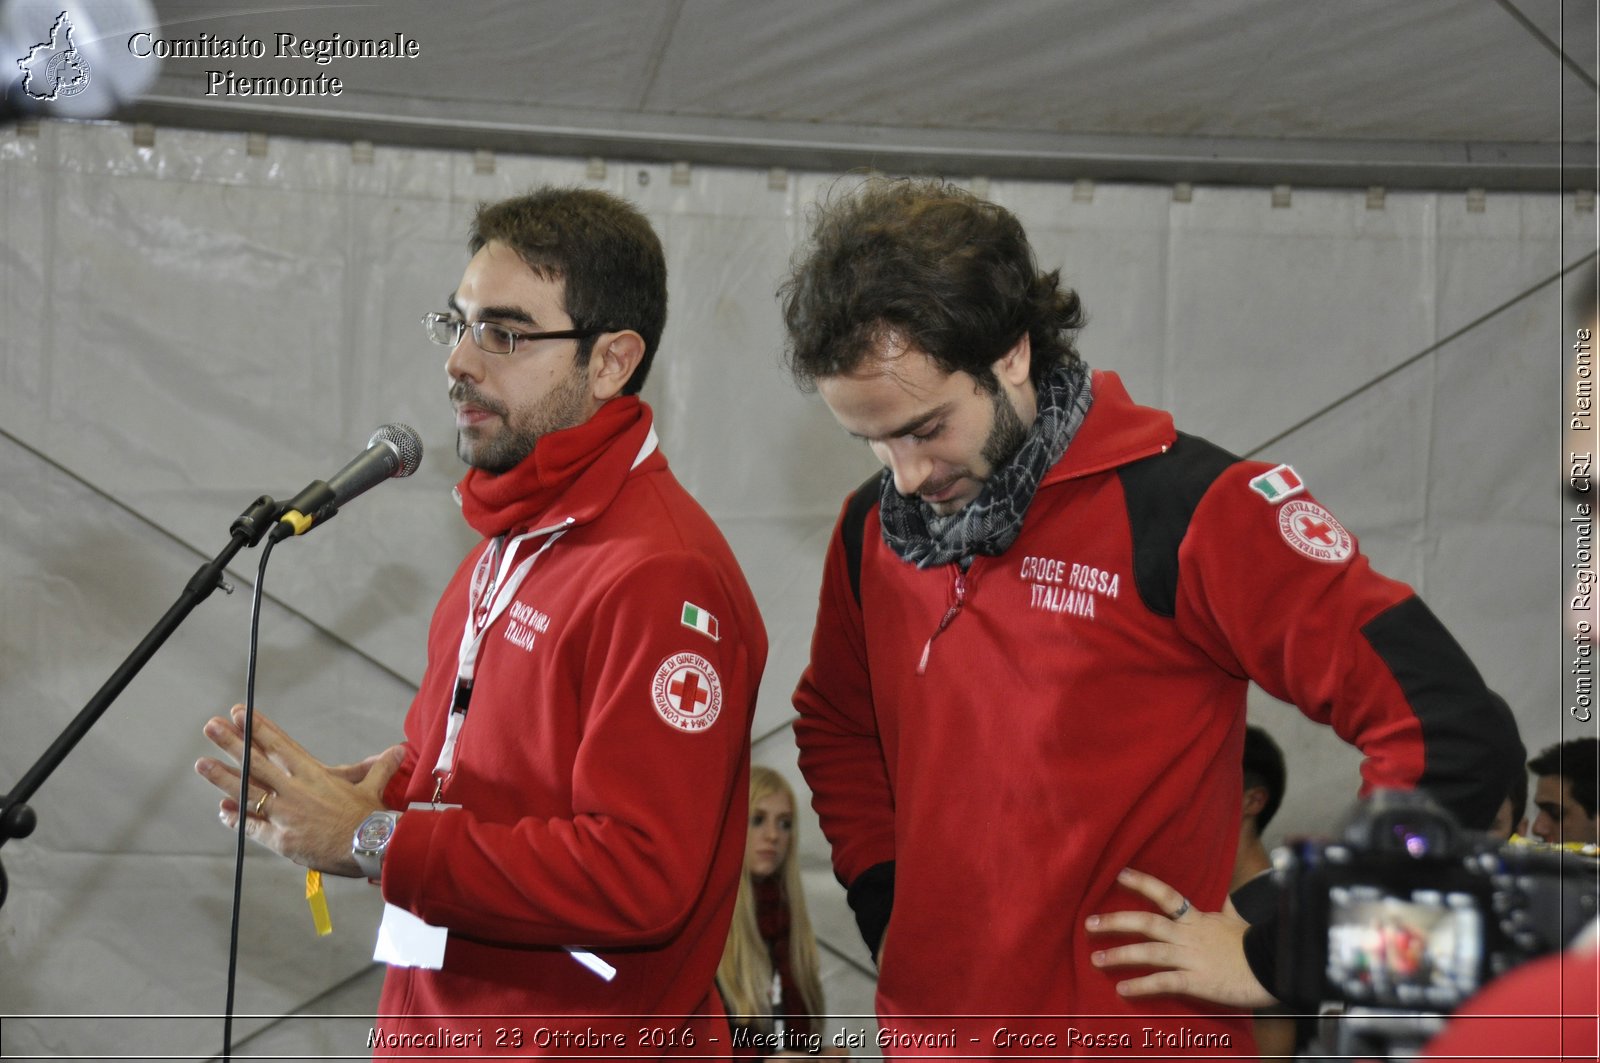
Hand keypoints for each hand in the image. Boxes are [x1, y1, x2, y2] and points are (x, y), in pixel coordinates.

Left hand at [195, 705, 405, 876]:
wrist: (369, 846)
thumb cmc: (371, 817)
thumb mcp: (372, 787)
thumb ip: (379, 767)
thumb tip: (399, 749)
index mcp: (313, 773)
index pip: (280, 745)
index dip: (258, 728)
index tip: (240, 713)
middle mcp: (295, 789)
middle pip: (257, 762)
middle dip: (232, 743)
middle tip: (211, 726)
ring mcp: (285, 813)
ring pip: (247, 791)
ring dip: (223, 777)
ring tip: (202, 763)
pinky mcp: (280, 838)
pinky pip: (252, 826)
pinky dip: (236, 819)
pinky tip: (222, 811)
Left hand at [1085, 867, 1274, 1008]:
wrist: (1277, 965)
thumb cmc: (1260, 944)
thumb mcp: (1238, 920)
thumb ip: (1226, 910)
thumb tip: (1226, 898)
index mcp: (1199, 919)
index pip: (1166, 895)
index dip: (1142, 883)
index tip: (1119, 875)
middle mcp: (1190, 935)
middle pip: (1147, 922)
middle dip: (1116, 922)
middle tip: (1089, 923)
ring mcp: (1192, 957)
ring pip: (1149, 952)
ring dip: (1120, 955)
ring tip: (1096, 958)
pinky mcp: (1198, 981)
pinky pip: (1164, 982)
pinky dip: (1142, 985)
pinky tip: (1123, 989)